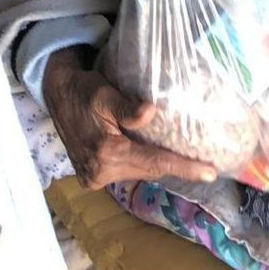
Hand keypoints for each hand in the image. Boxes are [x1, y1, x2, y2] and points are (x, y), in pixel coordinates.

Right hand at [42, 52, 217, 189]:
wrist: (58, 96)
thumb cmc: (84, 92)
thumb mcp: (105, 95)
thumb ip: (126, 108)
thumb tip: (149, 112)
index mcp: (106, 154)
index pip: (155, 163)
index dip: (185, 168)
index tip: (210, 173)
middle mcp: (100, 172)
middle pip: (150, 171)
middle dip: (176, 167)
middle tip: (205, 164)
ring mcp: (94, 177)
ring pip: (140, 173)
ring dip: (158, 164)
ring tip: (184, 157)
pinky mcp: (92, 176)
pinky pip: (128, 172)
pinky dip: (142, 164)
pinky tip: (156, 154)